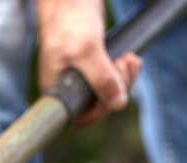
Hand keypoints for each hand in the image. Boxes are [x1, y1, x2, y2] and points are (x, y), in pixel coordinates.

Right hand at [35, 0, 142, 125]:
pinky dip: (125, 70)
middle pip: (100, 105)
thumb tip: (118, 105)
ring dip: (125, 77)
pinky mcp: (93, 65)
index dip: (102, 109)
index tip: (113, 88)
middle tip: (124, 62)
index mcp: (57, 92)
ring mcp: (81, 77)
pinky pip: (113, 78)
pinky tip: (129, 56)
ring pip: (110, 92)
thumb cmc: (70, 21)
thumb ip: (102, 79)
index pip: (82, 117)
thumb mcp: (87, 51)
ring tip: (127, 57)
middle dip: (119, 87)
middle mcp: (68, 88)